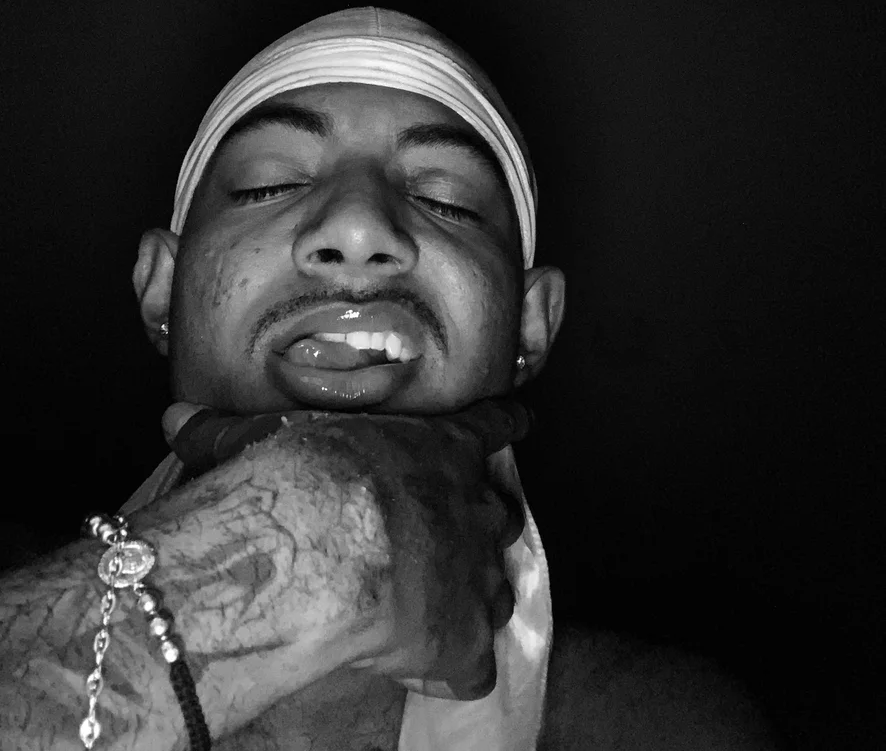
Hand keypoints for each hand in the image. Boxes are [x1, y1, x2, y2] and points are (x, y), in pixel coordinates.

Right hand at [163, 399, 529, 698]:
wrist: (324, 545)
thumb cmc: (299, 474)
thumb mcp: (261, 438)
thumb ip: (225, 430)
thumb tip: (178, 417)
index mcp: (442, 446)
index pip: (492, 425)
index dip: (504, 427)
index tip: (517, 424)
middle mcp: (473, 506)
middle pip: (503, 513)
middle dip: (484, 523)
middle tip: (455, 533)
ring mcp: (476, 576)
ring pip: (498, 589)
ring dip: (476, 597)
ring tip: (446, 607)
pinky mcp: (464, 644)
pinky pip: (473, 667)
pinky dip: (454, 671)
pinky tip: (429, 674)